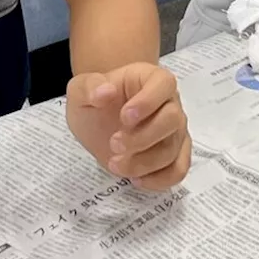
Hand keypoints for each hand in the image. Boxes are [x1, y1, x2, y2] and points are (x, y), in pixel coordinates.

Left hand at [66, 63, 190, 190]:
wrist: (100, 117)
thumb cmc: (95, 98)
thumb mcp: (81, 89)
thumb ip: (89, 87)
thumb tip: (105, 92)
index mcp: (151, 79)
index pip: (163, 84)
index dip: (148, 101)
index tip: (124, 117)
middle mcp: (169, 102)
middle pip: (172, 120)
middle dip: (143, 138)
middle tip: (114, 145)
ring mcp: (175, 130)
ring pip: (172, 149)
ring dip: (145, 162)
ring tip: (115, 164)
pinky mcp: (174, 154)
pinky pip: (178, 169)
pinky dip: (160, 179)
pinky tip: (136, 179)